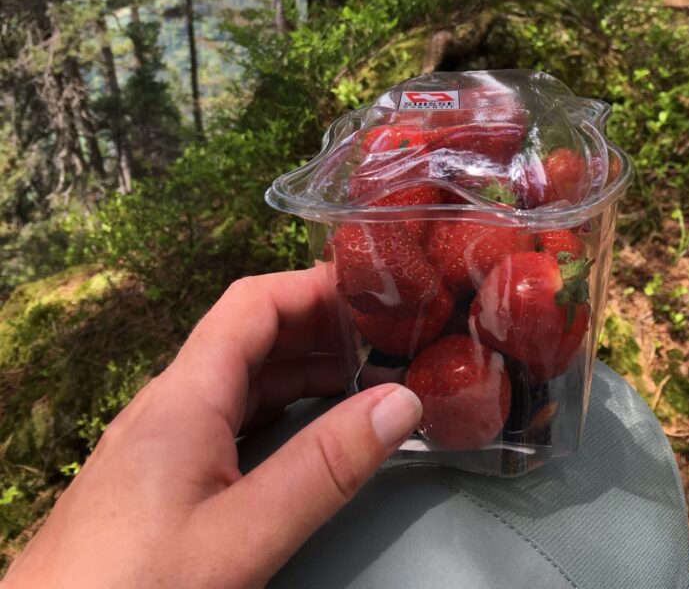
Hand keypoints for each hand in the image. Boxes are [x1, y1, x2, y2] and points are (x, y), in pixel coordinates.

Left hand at [5, 268, 422, 587]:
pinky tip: (304, 433)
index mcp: (185, 395)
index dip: (312, 285)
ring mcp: (158, 440)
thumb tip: (400, 402)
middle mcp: (168, 403)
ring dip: (299, 370)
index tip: (372, 291)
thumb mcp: (241, 534)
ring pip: (238, 380)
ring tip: (362, 382)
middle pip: (248, 336)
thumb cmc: (132, 585)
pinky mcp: (154, 477)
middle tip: (384, 339)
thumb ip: (323, 469)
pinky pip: (225, 418)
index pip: (253, 302)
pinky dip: (275, 409)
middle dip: (317, 328)